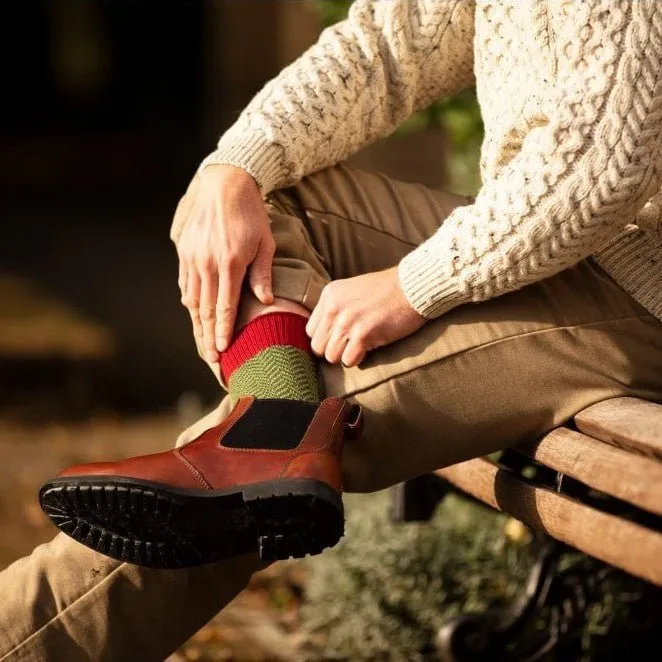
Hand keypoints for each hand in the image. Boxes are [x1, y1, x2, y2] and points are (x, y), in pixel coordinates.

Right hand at [174, 165, 274, 362]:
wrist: (224, 184)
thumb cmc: (251, 214)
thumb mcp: (264, 242)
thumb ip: (262, 274)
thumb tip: (265, 302)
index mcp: (230, 263)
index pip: (224, 306)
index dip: (223, 332)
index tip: (223, 351)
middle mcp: (207, 264)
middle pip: (204, 310)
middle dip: (207, 338)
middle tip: (212, 361)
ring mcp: (192, 259)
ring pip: (192, 301)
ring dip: (197, 326)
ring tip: (203, 346)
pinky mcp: (185, 253)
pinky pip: (186, 285)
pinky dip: (190, 303)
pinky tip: (194, 317)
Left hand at [305, 266, 425, 366]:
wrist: (412, 287)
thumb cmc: (386, 290)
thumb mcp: (351, 290)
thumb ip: (335, 308)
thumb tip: (325, 334)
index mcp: (329, 295)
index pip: (311, 330)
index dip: (325, 338)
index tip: (340, 337)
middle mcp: (333, 308)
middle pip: (318, 346)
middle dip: (333, 350)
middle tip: (351, 345)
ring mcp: (347, 322)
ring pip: (331, 356)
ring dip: (346, 356)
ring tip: (361, 346)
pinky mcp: (363, 335)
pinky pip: (349, 360)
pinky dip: (359, 359)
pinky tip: (370, 348)